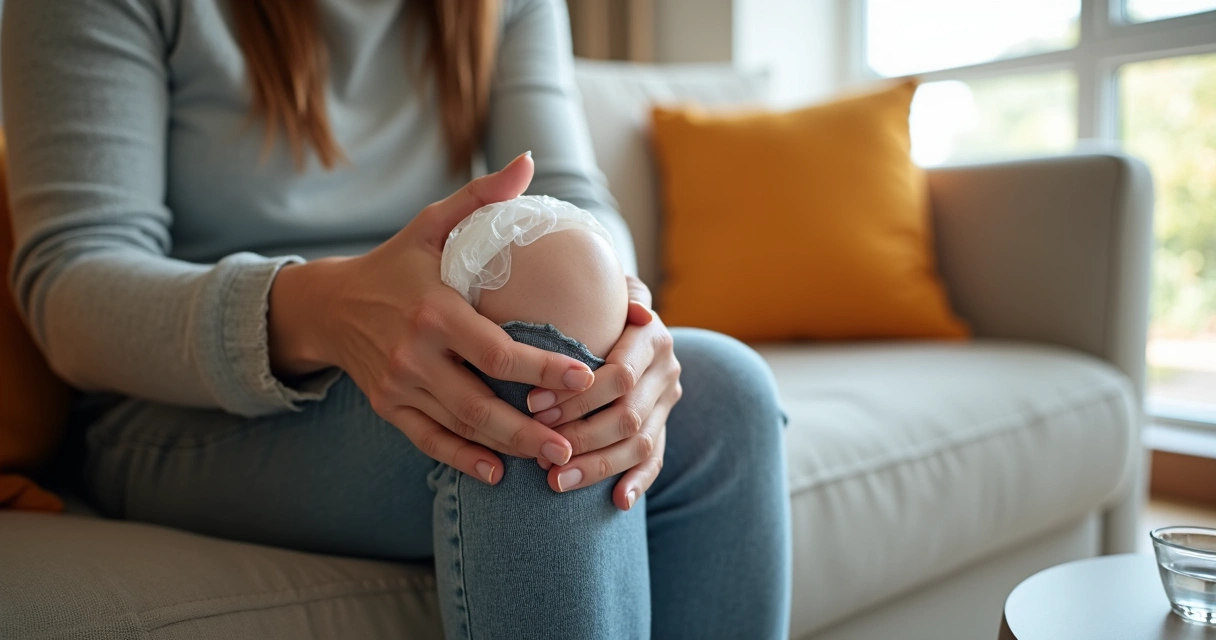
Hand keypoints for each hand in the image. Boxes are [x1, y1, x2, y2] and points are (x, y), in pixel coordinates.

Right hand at [268, 153, 596, 484]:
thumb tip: (528, 161)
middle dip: (530, 428)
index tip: (584, 377)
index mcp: (434, 310)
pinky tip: (497, 472)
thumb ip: (481, 198)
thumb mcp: (431, 224)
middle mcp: (414, 354)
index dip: (542, 369)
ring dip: (506, 448)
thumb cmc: (393, 263)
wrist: (327, 306)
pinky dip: (462, 461)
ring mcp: (399, 386)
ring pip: (459, 428)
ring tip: (552, 461)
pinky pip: (428, 442)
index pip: (497, 351)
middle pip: (480, 403)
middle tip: (573, 443)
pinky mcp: (389, 407)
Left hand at [526, 276, 681, 510]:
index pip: (619, 373)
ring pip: (638, 443)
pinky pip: (656, 460)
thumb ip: (610, 288)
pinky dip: (638, 481)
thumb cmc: (599, 302)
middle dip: (579, 433)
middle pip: (626, 413)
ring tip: (555, 481)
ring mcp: (667, 403)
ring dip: (597, 466)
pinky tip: (617, 502)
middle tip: (539, 449)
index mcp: (652, 335)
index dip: (576, 394)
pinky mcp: (664, 427)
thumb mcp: (606, 286)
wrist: (629, 319)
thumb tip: (635, 307)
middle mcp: (666, 370)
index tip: (532, 406)